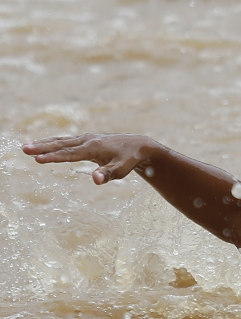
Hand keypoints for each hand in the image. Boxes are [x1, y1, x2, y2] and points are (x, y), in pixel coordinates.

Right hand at [23, 133, 155, 184]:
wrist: (139, 145)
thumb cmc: (130, 160)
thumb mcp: (122, 170)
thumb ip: (108, 175)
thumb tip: (95, 180)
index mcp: (94, 147)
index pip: (70, 154)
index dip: (54, 157)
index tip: (38, 159)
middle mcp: (88, 140)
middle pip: (62, 144)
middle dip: (43, 147)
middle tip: (24, 149)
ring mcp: (87, 138)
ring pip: (62, 141)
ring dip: (44, 144)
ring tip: (26, 148)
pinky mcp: (86, 140)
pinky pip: (66, 141)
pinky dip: (53, 143)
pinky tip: (43, 146)